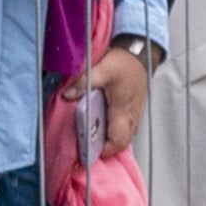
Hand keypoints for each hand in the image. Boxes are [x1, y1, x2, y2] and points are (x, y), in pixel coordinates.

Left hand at [65, 38, 151, 158]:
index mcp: (123, 111)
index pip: (117, 141)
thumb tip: (67, 95)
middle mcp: (131, 117)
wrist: (138, 54)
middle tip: (87, 145)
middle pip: (120, 144)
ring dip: (108, 140)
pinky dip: (112, 132)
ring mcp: (133, 116)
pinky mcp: (132, 112)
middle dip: (104, 148)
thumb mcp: (103, 69)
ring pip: (123, 138)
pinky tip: (100, 126)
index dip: (103, 150)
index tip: (87, 149)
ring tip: (92, 137)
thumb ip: (84, 82)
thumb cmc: (124, 63)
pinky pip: (124, 130)